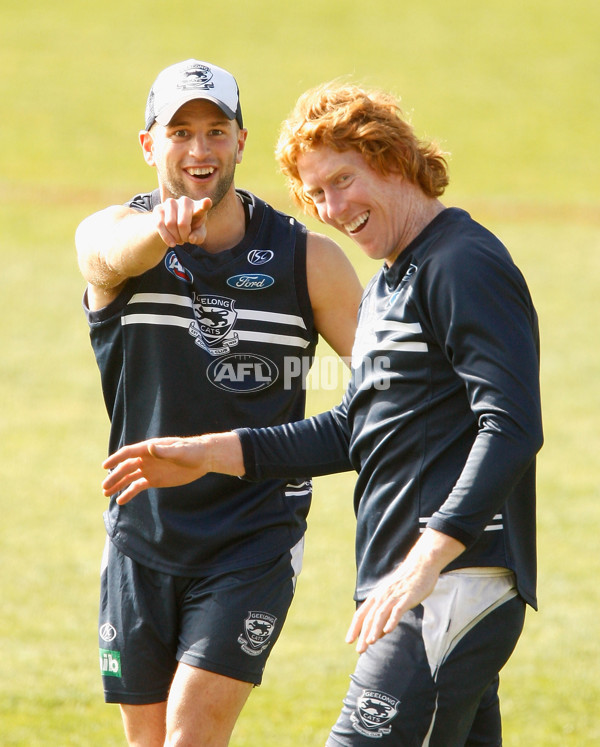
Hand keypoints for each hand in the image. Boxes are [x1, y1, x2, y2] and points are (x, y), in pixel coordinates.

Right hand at [102, 436, 210, 504]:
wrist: (203, 459)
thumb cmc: (192, 451)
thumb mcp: (180, 450)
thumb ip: (165, 451)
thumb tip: (150, 448)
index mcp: (150, 448)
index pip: (129, 453)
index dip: (116, 458)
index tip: (104, 466)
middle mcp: (147, 458)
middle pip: (126, 467)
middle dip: (114, 476)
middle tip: (104, 487)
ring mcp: (150, 469)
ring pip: (129, 477)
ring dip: (118, 485)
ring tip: (106, 494)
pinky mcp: (155, 480)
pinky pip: (138, 486)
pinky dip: (129, 493)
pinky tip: (120, 500)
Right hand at [153, 196, 210, 246]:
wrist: (174, 226)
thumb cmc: (191, 229)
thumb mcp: (198, 235)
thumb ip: (198, 237)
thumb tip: (191, 238)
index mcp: (198, 207)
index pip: (203, 206)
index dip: (205, 204)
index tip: (207, 202)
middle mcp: (185, 201)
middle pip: (182, 223)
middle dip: (184, 236)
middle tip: (186, 239)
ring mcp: (171, 202)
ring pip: (170, 224)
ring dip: (175, 237)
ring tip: (179, 239)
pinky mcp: (159, 208)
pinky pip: (160, 225)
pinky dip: (166, 238)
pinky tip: (172, 243)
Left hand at [346, 530, 464, 652]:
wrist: (421, 565)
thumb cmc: (406, 583)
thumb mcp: (392, 597)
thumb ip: (384, 614)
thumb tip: (379, 633)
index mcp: (376, 596)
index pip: (361, 614)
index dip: (354, 628)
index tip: (348, 641)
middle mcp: (382, 596)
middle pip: (369, 617)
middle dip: (363, 634)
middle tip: (359, 650)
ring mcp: (394, 597)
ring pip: (381, 614)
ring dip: (375, 629)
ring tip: (370, 642)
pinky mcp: (406, 598)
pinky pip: (397, 610)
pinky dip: (392, 620)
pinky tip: (388, 631)